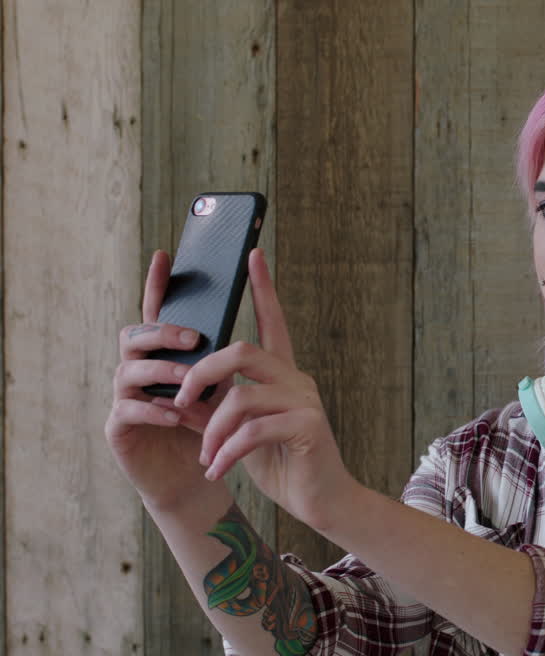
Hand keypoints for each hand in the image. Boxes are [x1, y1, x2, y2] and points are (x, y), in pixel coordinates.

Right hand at [107, 250, 235, 511]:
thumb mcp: (220, 388)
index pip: (156, 314)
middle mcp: (136, 371)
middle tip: (194, 338)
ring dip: (163, 371)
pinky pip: (127, 410)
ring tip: (188, 379)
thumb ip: (220, 360)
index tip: (166, 255)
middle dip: (163, 333)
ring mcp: (122, 398)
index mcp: (162, 356)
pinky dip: (153, 410)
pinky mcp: (118, 428)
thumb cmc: (207, 427)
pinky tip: (175, 415)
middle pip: (135, 335)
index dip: (157, 285)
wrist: (193, 476)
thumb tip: (239, 332)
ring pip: (128, 370)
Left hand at [173, 248, 354, 528]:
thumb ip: (213, 411)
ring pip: (240, 396)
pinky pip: (252, 430)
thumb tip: (176, 396)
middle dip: (202, 374)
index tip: (253, 255)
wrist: (321, 501)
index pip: (273, 321)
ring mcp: (305, 401)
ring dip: (211, 430)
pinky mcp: (306, 427)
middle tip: (181, 401)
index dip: (264, 288)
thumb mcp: (236, 435)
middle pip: (241, 351)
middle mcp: (296, 379)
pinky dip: (226, 452)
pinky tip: (218, 469)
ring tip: (206, 458)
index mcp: (282, 375)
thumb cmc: (282, 465)